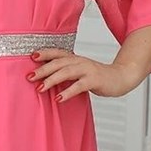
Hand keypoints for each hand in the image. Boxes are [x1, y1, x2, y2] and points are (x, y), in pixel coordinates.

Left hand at [27, 48, 145, 102]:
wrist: (120, 77)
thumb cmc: (97, 76)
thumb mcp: (79, 71)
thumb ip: (65, 72)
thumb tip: (45, 78)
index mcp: (74, 58)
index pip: (56, 53)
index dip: (44, 53)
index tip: (31, 56)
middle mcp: (79, 61)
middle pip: (57, 62)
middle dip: (42, 69)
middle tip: (29, 77)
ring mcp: (87, 69)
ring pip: (66, 72)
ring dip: (51, 80)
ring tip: (40, 88)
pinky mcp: (94, 80)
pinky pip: (79, 85)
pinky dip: (68, 91)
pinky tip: (59, 98)